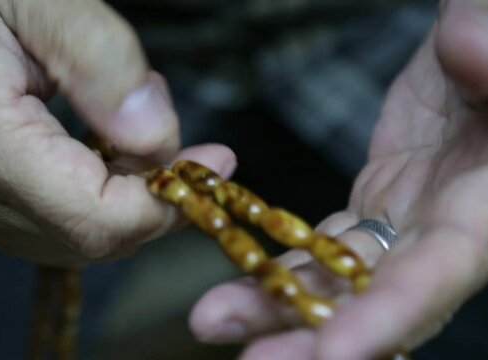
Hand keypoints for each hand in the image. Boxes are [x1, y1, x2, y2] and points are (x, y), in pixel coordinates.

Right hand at [0, 0, 235, 265]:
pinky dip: (96, 197)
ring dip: (127, 192)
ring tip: (122, 120)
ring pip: (81, 238)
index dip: (167, 201)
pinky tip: (96, 146)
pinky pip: (57, 227)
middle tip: (168, 128)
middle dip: (153, 194)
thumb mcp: (42, 0)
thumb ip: (103, 66)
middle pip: (96, 238)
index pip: (98, 219)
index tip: (210, 163)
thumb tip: (156, 138)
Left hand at [190, 1, 487, 357]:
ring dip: (278, 303)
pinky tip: (235, 279)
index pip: (440, 271)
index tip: (333, 353)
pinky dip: (281, 263)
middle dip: (317, 336)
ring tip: (213, 320)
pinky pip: (321, 243)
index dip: (389, 316)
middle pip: (381, 298)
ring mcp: (408, 221)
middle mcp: (449, 229)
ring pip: (339, 276)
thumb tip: (470, 48)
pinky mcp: (376, 205)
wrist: (478, 50)